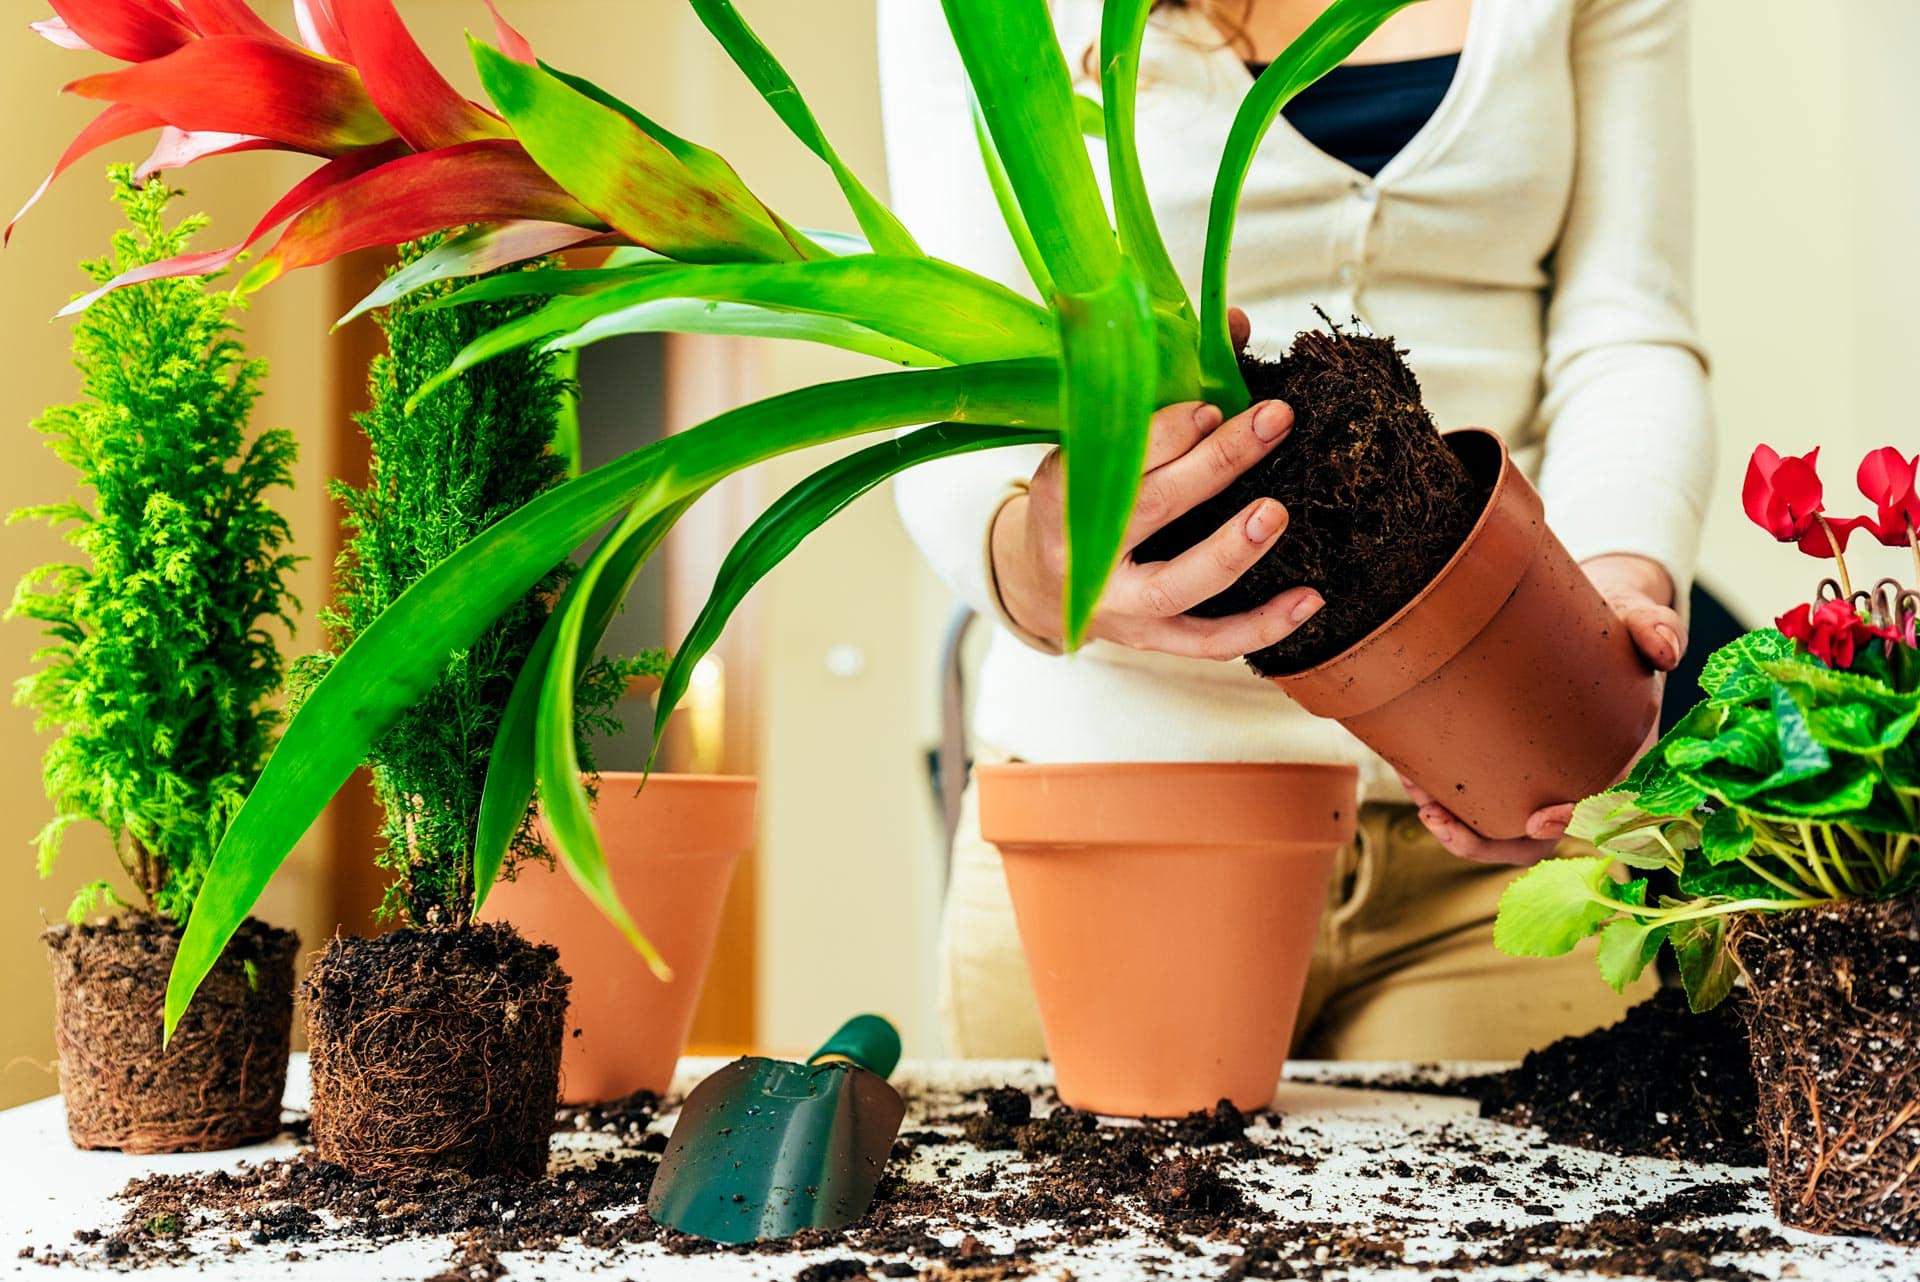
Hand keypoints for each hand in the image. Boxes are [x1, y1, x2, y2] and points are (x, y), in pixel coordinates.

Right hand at [990, 368, 1321, 659]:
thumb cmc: (1088, 493)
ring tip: (1275, 513)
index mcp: (1062, 492)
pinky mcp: (1152, 641)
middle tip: (1271, 422)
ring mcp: (1119, 605)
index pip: (1115, 460)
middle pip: (1152, 509)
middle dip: (1215, 464)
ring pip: (1177, 585)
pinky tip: (1310, 599)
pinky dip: (1262, 627)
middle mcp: (1086, 553)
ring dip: (1231, 550)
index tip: (1208, 405)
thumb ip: (1165, 386)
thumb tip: (1237, 324)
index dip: (1162, 434)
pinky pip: (1210, 643)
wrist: (1041, 579)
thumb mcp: (1102, 438)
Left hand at [1408, 554, 1684, 865]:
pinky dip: (1444, 800)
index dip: (1576, 826)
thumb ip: (1657, 631)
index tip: (1540, 817)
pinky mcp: (1509, 769)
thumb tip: (1666, 648)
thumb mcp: (1641, 622)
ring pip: (1500, 832)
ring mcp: (1541, 783)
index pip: (1606, 816)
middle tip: (1437, 812)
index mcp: (1622, 765)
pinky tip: (1412, 773)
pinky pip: (1479, 804)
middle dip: (1485, 842)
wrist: (1594, 622)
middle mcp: (1578, 785)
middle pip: (1537, 842)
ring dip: (1455, 827)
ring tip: (1415, 788)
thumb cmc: (1620, 629)